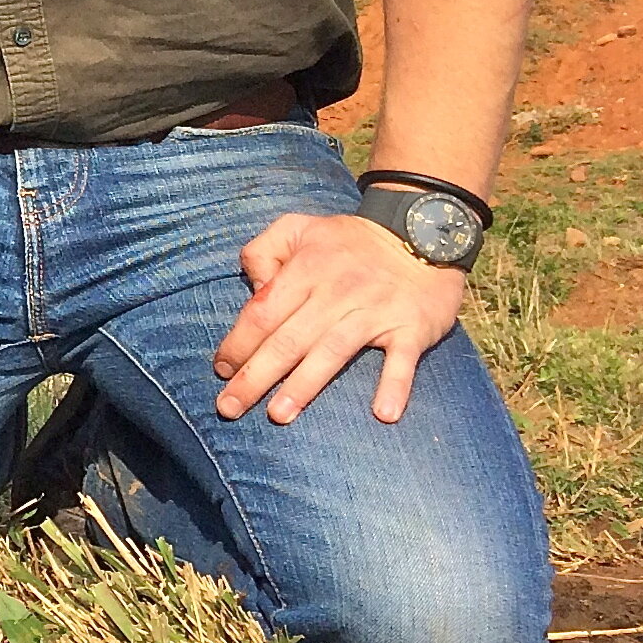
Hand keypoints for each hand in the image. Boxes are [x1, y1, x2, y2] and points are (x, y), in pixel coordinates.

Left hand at [212, 212, 465, 424]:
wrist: (422, 231)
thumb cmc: (350, 240)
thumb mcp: (298, 227)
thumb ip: (263, 250)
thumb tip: (253, 287)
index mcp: (305, 269)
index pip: (263, 312)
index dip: (239, 343)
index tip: (221, 371)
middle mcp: (336, 293)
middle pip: (288, 340)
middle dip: (255, 376)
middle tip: (230, 408)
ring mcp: (374, 312)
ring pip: (332, 352)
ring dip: (305, 386)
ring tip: (279, 415)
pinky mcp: (411, 327)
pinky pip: (402, 360)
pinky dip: (395, 385)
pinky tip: (383, 413)